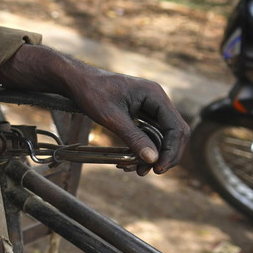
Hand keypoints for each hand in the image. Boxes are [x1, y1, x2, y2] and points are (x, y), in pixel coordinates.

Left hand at [0, 45, 188, 174]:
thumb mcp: (111, 117)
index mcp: (154, 95)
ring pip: (162, 136)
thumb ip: (134, 137)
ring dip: (152, 154)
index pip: (176, 127)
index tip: (159, 168)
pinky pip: (149, 134)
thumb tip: (153, 159)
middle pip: (174, 133)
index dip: (171, 150)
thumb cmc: (92, 93)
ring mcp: (150, 107)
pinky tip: (129, 161)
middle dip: (165, 154)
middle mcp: (157, 100)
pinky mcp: (141, 114)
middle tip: (152, 172)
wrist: (76, 81)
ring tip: (137, 170)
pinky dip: (143, 148)